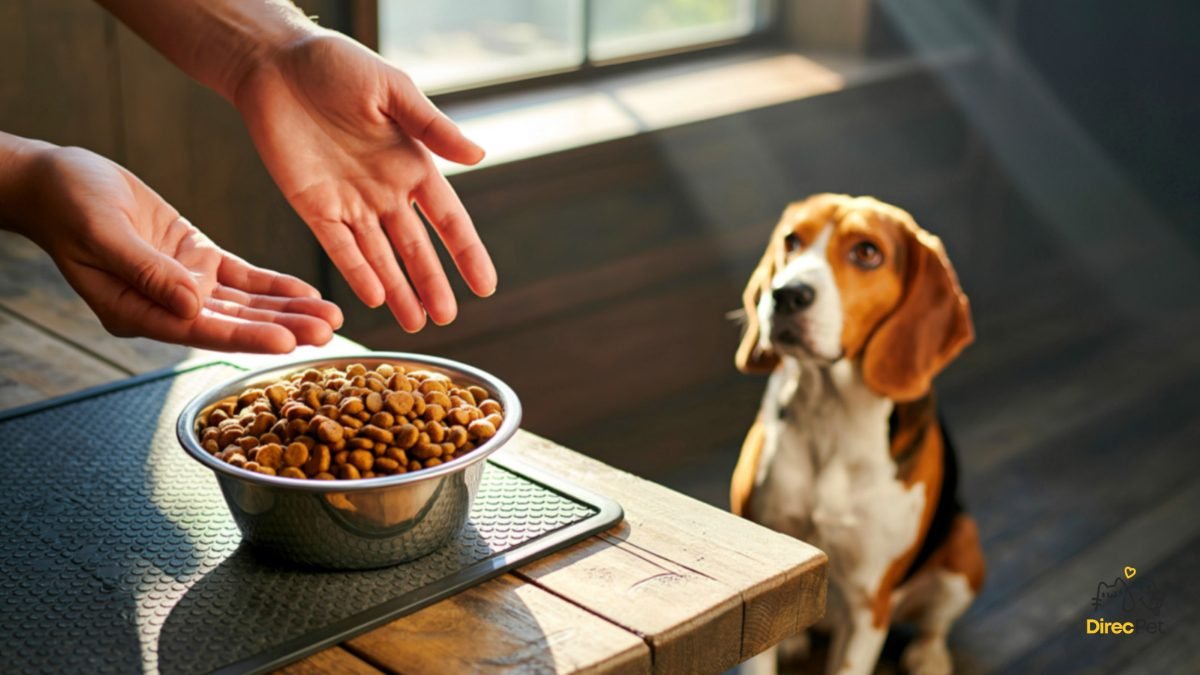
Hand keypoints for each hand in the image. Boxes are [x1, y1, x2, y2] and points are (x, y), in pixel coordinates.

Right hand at [14, 145, 342, 352]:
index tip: (287, 343)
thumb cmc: (68, 204)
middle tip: (328, 332)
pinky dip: (274, 286)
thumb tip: (191, 306)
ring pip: (246, 304)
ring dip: (288, 310)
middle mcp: (167, 306)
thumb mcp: (103, 233)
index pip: (201, 330)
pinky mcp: (197, 259)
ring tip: (331, 317)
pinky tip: (307, 293)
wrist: (57, 179)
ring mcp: (185, 284)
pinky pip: (243, 278)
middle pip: (234, 323)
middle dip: (283, 328)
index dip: (246, 336)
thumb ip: (147, 271)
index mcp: (136, 313)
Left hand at [233, 30, 495, 331]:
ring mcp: (349, 202)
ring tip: (416, 323)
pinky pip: (338, 247)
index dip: (465, 252)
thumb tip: (479, 155)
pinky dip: (356, 272)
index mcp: (411, 163)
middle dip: (431, 283)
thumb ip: (432, 126)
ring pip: (379, 257)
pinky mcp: (312, 206)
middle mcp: (384, 191)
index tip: (485, 286)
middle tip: (447, 318)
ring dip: (397, 290)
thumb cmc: (337, 65)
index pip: (447, 218)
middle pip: (414, 247)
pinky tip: (373, 298)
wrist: (275, 63)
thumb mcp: (393, 89)